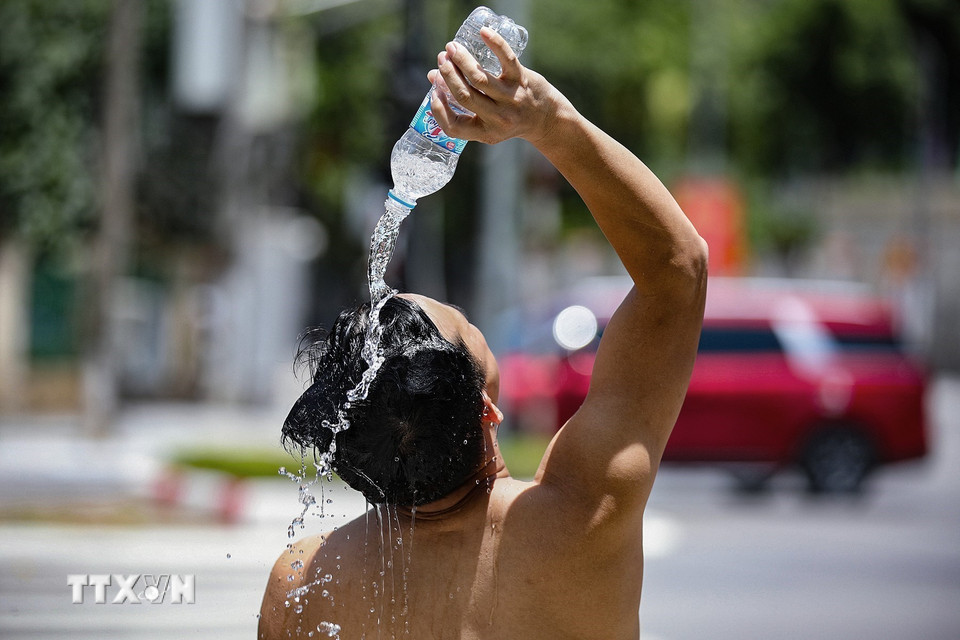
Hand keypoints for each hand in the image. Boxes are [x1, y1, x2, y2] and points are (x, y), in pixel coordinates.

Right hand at [425, 27, 568, 146]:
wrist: (546, 118)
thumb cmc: (510, 117)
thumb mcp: (486, 120)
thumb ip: (461, 102)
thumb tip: (433, 76)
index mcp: (485, 133)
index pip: (454, 126)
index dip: (439, 109)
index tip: (434, 90)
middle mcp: (498, 118)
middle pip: (465, 95)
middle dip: (448, 75)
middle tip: (442, 58)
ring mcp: (511, 99)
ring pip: (480, 78)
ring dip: (462, 60)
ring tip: (452, 48)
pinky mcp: (523, 80)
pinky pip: (507, 59)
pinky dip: (495, 43)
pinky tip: (483, 32)